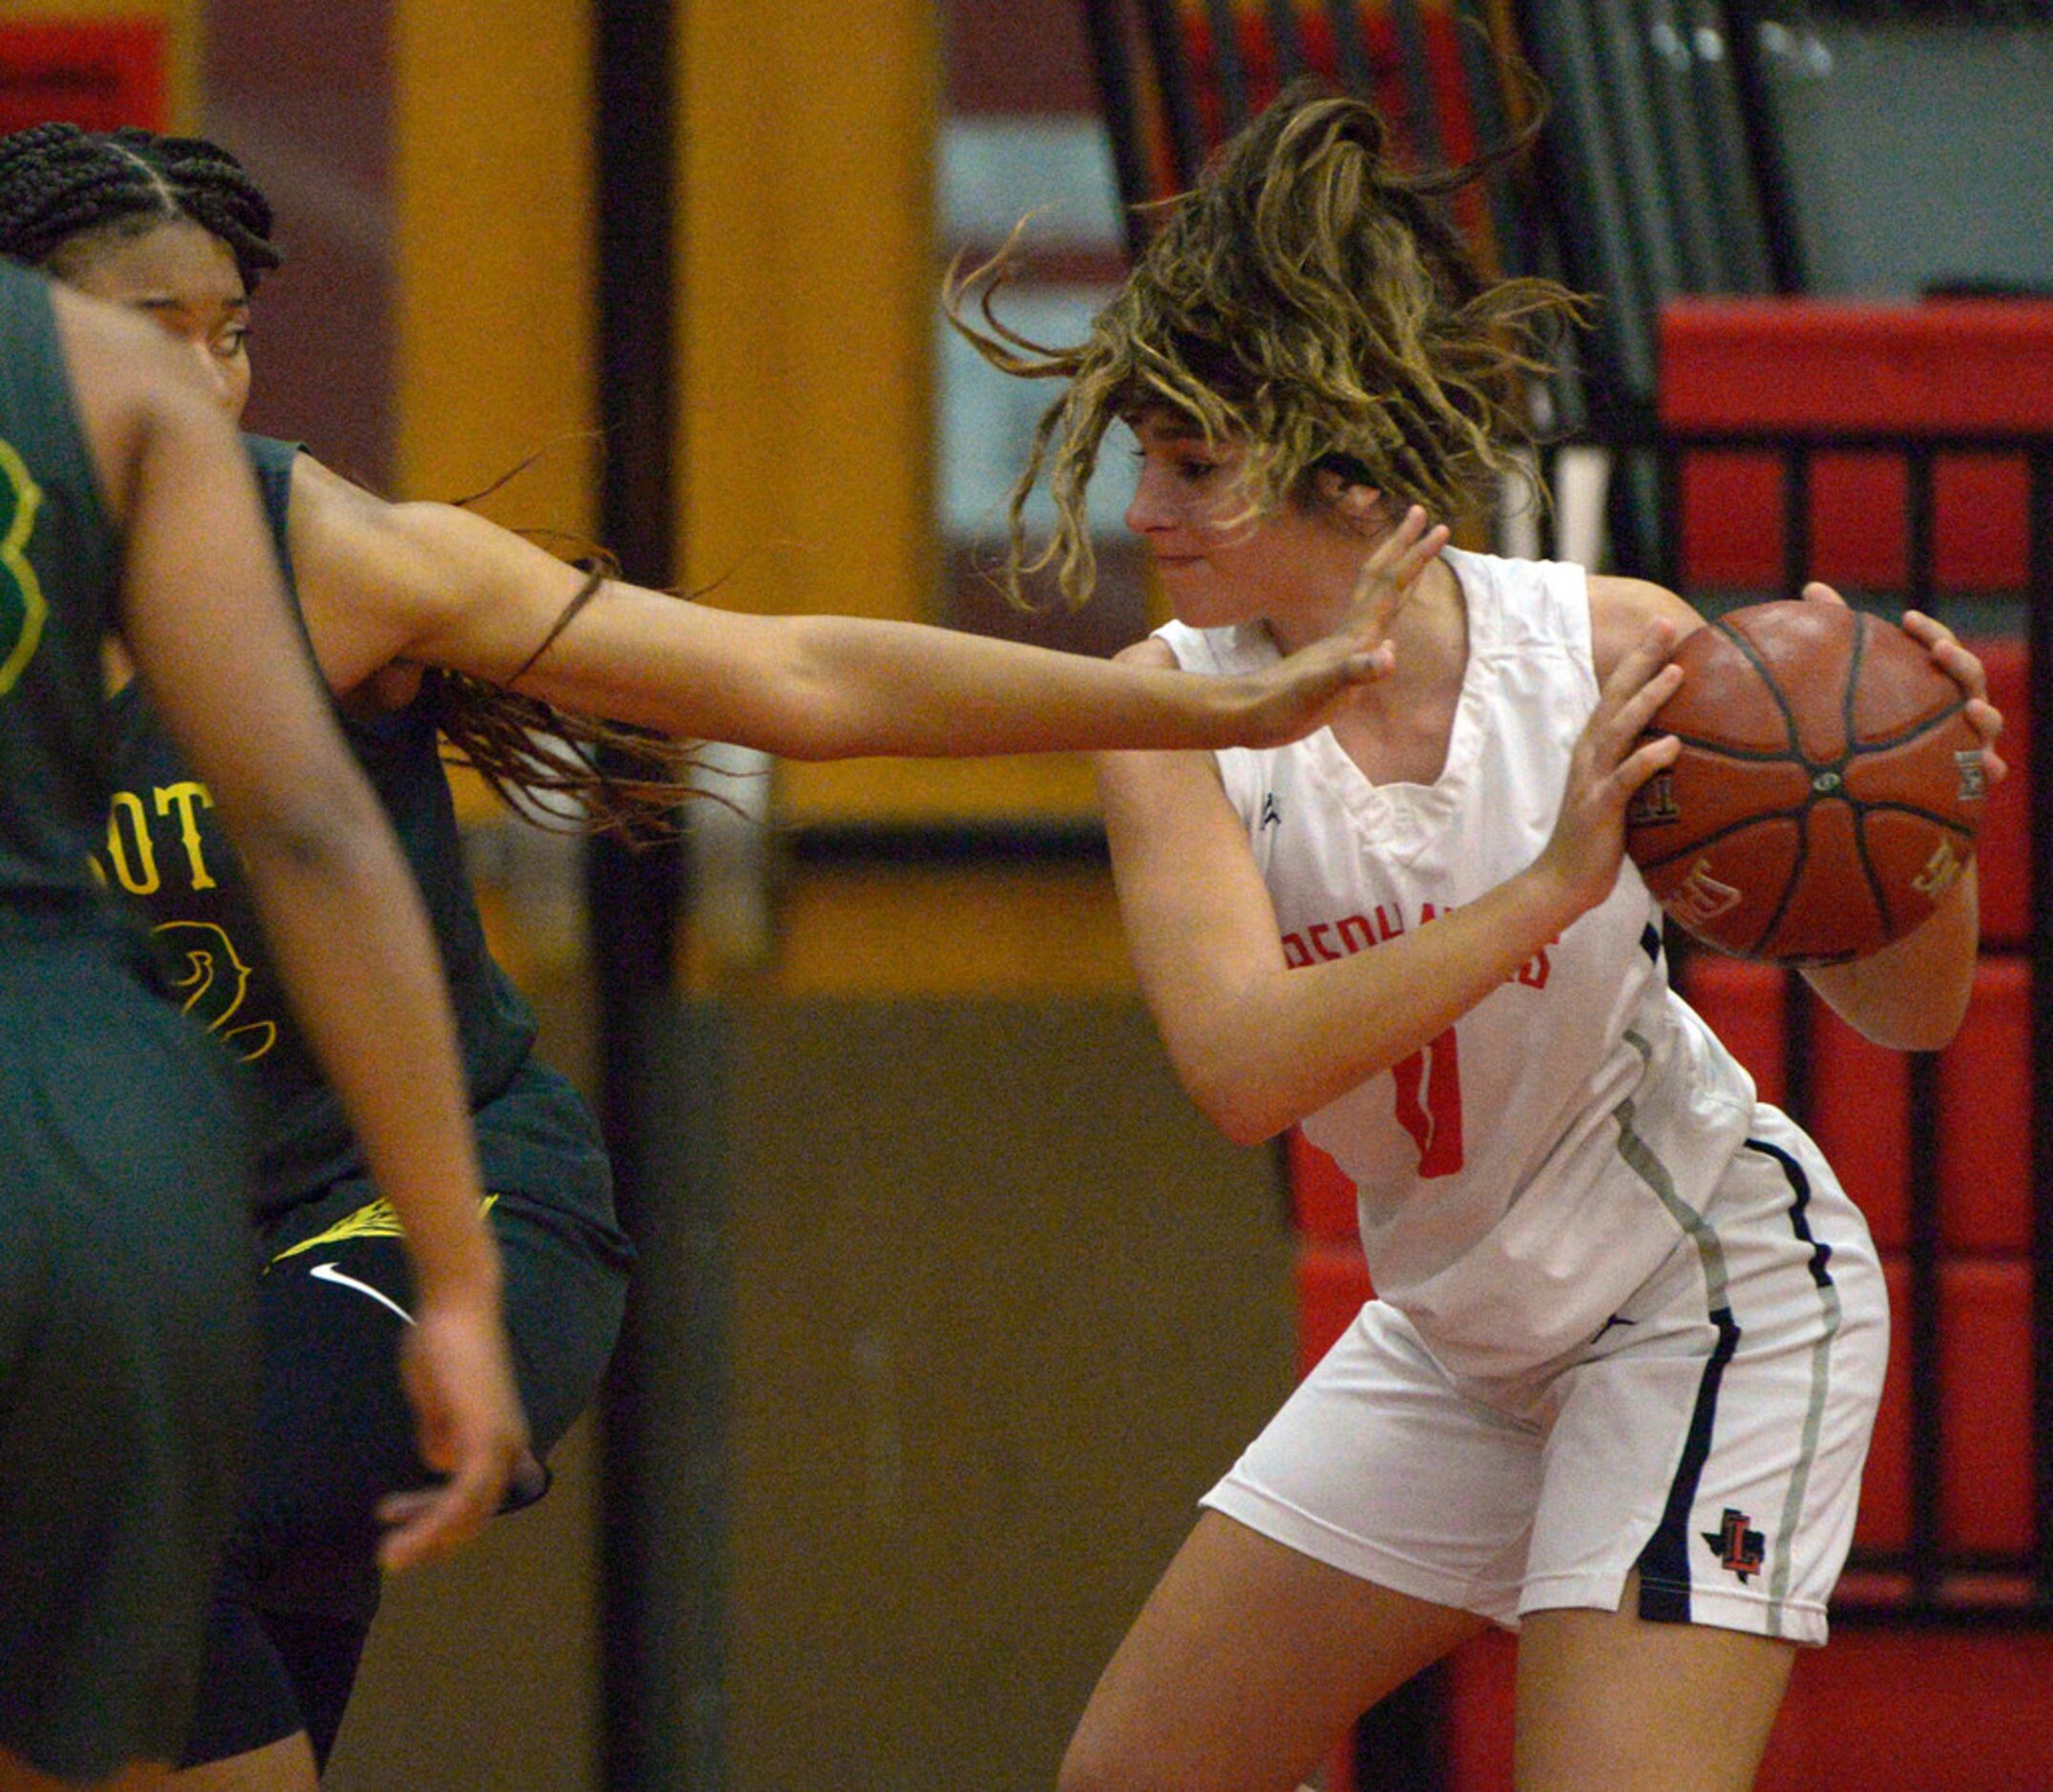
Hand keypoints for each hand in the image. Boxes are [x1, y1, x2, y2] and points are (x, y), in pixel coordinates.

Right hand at [375, 1290, 529, 1571]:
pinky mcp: (487, 1435)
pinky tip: (401, 1528)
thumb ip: (442, 1431)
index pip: (471, 1497)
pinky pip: (465, 1495)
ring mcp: (501, 1441)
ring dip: (428, 1539)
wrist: (456, 1303)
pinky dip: (436, 1519)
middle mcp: (508, 1445)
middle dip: (430, 1539)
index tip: (388, 1517)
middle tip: (390, 1557)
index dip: (431, 1516)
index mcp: (498, 1439)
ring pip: (469, 1513)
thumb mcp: (438, 1398)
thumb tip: (440, 1464)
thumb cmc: (443, 1342)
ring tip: (390, 1555)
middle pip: (472, 1513)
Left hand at [1227, 504, 1451, 748]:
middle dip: (1402, 547)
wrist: (1244, 715)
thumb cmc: (1280, 706)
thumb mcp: (1321, 691)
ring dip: (1393, 575)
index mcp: (1354, 635)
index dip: (1416, 558)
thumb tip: (1391, 652)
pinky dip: (1381, 622)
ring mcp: (1340, 648)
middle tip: (1420, 512)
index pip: (1391, 586)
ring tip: (1408, 557)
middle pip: (1380, 579)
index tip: (1440, 526)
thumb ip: (1355, 671)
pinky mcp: (1334, 666)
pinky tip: (1385, 637)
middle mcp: (1349, 634)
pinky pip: (1366, 630)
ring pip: (1373, 600)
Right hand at [1532, 618, 1682, 919]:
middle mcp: (1589, 755)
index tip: (1664, 626)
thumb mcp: (1621, 795)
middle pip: (1613, 696)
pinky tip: (1672, 745)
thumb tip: (1686, 748)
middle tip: (1665, 624)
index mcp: (1594, 749)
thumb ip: (1644, 767)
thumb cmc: (1598, 841)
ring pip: (1619, 729)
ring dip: (1647, 699)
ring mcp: (1591, 780)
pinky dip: (1647, 760)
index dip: (1638, 659)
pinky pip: (1625, 779)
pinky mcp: (1598, 808)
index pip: (1616, 693)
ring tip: (1676, 672)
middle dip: (1639, 659)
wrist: (1561, 882)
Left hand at [1801, 581, 2009, 791]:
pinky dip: (1992, 768)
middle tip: (1940, 649)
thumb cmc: (1864, 720)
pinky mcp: (1970, 775)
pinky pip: (1988, 773)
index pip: (1940, 647)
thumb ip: (1838, 630)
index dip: (1929, 632)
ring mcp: (1968, 738)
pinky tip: (1988, 768)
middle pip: (1970, 678)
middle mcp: (1956, 705)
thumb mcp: (1849, 678)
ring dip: (1985, 713)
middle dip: (1959, 663)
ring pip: (1988, 722)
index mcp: (1933, 679)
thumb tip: (1810, 586)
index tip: (1906, 619)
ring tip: (1970, 707)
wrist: (1870, 783)